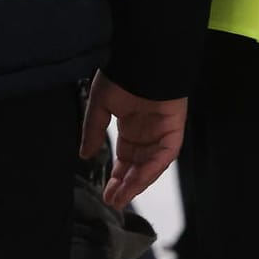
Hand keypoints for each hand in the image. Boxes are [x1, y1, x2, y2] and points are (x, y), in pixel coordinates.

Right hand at [79, 71, 186, 209]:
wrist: (142, 57)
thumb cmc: (121, 74)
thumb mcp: (99, 105)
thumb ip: (93, 131)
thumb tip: (84, 154)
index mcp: (130, 126)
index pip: (125, 158)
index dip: (116, 176)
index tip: (106, 192)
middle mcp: (146, 133)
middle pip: (138, 166)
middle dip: (126, 185)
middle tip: (113, 201)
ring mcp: (161, 132)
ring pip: (151, 165)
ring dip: (137, 182)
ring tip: (122, 197)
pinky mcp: (173, 130)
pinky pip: (164, 155)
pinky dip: (151, 168)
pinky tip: (137, 179)